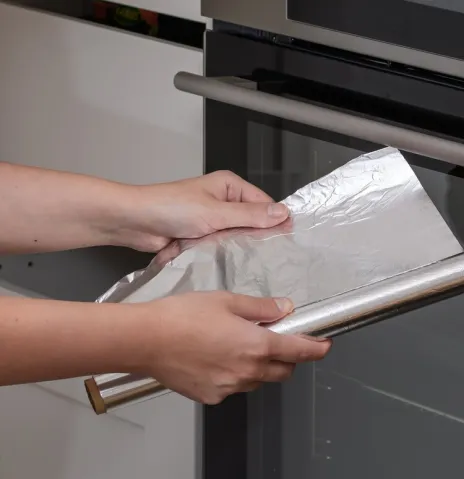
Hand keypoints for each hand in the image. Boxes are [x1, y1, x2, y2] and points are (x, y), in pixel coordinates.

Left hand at [118, 171, 288, 251]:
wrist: (134, 222)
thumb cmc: (169, 208)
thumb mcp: (215, 212)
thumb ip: (250, 215)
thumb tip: (283, 213)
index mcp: (229, 186)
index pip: (264, 203)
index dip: (276, 220)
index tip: (289, 239)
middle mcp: (223, 201)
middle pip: (252, 221)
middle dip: (259, 237)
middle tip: (275, 257)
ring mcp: (212, 220)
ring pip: (238, 237)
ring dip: (240, 248)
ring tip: (256, 264)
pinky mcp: (202, 237)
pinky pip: (222, 247)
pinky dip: (226, 255)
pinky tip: (235, 267)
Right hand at [141, 292, 330, 404]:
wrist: (145, 340)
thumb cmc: (181, 317)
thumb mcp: (227, 301)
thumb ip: (261, 308)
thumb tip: (284, 309)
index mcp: (257, 345)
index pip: (300, 351)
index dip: (316, 349)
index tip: (324, 345)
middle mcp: (248, 371)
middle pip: (284, 371)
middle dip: (288, 358)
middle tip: (277, 341)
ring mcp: (230, 387)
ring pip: (258, 381)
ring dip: (260, 367)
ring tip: (238, 346)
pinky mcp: (211, 397)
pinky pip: (233, 388)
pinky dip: (234, 376)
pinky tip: (216, 359)